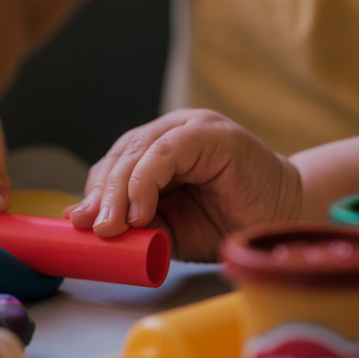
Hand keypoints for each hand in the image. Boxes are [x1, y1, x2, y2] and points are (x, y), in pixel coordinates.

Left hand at [66, 109, 302, 261]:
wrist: (280, 220)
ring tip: (113, 226)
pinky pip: (165, 152)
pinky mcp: (210, 133)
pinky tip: (140, 211)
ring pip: (138, 152)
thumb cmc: (225, 221)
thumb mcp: (168, 230)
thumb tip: (91, 227)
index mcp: (156, 150)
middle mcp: (170, 132)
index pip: (113, 166)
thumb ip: (135, 225)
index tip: (78, 224)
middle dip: (102, 196)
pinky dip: (146, 182)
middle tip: (92, 229)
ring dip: (119, 192)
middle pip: (121, 157)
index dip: (94, 193)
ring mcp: (190, 127)